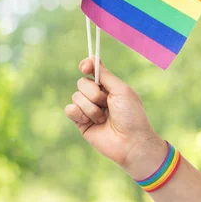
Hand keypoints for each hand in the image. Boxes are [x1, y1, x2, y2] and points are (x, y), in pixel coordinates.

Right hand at [64, 57, 166, 177]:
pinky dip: (78, 113)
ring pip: (76, 96)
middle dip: (93, 93)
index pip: (92, 69)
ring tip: (103, 119)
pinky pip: (69, 109)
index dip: (86, 65)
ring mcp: (88, 109)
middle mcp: (97, 96)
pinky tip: (90, 122)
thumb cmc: (131, 116)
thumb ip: (105, 75)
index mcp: (108, 86)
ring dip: (91, 108)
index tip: (85, 67)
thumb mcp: (121, 90)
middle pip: (82, 82)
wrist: (131, 142)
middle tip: (106, 103)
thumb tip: (92, 58)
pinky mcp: (80, 122)